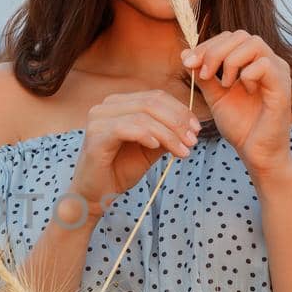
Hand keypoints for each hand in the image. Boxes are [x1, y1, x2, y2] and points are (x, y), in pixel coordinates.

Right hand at [66, 90, 201, 219]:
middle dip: (178, 121)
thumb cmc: (120, 170)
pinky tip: (157, 147)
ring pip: (143, 116)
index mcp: (120, 104)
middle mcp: (107, 106)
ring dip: (168, 133)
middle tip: (193, 140)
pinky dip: (146, 136)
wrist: (95, 194)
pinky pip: (127, 128)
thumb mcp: (150, 149)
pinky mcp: (96, 135)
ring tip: (182, 151)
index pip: (156, 97)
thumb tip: (191, 126)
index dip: (180, 110)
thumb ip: (166, 134)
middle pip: (151, 102)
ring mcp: (99, 119)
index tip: (196, 129)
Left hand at [180, 30, 291, 179]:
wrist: (256, 152)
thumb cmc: (240, 125)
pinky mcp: (283, 86)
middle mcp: (269, 61)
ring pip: (254, 43)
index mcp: (253, 61)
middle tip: (203, 74)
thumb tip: (185, 53)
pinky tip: (244, 91)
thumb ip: (202, 76)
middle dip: (214, 51)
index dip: (207, 45)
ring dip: (230, 61)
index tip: (188, 62)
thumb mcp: (215, 97)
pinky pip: (264, 65)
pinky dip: (247, 75)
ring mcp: (278, 72)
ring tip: (224, 84)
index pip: (229, 37)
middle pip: (240, 35)